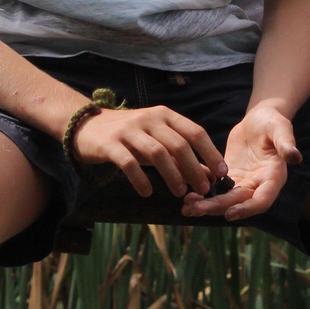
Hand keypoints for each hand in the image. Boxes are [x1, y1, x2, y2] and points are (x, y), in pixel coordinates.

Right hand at [72, 103, 226, 198]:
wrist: (87, 126)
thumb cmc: (129, 136)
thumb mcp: (156, 140)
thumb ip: (180, 155)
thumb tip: (209, 174)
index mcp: (164, 115)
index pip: (194, 132)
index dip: (210, 153)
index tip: (221, 173)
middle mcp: (148, 119)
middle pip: (178, 144)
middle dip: (194, 168)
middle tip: (203, 189)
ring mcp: (128, 130)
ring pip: (157, 153)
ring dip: (172, 175)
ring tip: (180, 193)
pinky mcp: (110, 144)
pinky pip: (129, 163)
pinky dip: (141, 179)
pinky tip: (147, 192)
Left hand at [182, 101, 300, 221]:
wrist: (259, 119)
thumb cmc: (272, 121)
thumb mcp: (280, 128)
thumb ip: (286, 143)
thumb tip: (296, 157)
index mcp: (273, 177)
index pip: (262, 200)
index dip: (246, 209)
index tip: (229, 214)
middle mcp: (258, 185)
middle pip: (237, 203)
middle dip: (216, 208)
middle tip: (194, 209)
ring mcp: (243, 183)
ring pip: (224, 199)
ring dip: (206, 204)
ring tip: (186, 207)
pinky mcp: (229, 177)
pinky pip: (215, 188)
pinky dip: (202, 192)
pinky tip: (185, 194)